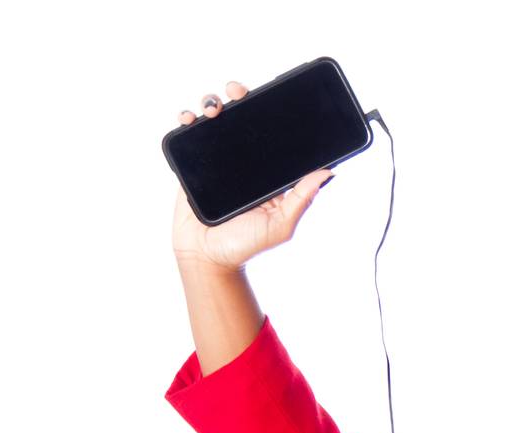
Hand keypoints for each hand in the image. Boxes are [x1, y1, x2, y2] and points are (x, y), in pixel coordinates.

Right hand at [170, 79, 334, 272]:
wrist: (208, 257)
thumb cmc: (246, 245)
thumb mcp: (281, 223)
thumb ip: (302, 197)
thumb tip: (328, 172)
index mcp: (267, 171)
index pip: (272, 135)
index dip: (272, 112)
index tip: (273, 95)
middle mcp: (243, 161)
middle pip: (242, 119)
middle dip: (240, 97)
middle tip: (239, 91)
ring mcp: (216, 161)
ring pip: (214, 121)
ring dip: (212, 104)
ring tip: (214, 107)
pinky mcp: (192, 166)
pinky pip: (188, 136)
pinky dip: (187, 121)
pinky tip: (190, 119)